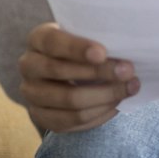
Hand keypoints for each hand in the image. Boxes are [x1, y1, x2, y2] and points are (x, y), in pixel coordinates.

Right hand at [17, 22, 140, 133]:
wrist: (69, 71)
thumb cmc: (84, 49)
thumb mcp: (87, 36)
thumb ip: (99, 39)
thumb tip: (128, 49)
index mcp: (38, 38)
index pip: (53, 42)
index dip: (77, 48)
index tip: (103, 53)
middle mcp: (28, 65)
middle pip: (60, 72)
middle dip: (99, 73)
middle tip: (128, 71)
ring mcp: (31, 93)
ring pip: (69, 101)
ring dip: (105, 96)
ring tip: (130, 88)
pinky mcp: (40, 116)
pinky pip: (72, 121)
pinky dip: (98, 114)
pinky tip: (116, 105)